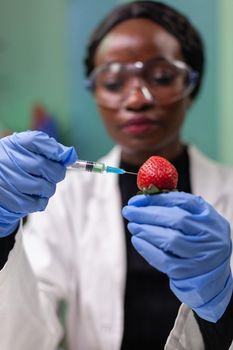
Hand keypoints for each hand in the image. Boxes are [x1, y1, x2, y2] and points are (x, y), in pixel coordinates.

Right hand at [0, 130, 77, 236]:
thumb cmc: (16, 164)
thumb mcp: (26, 149)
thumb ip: (48, 148)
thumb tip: (70, 155)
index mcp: (13, 144)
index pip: (36, 141)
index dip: (54, 150)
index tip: (64, 157)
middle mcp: (7, 161)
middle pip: (42, 165)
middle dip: (57, 171)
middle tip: (56, 173)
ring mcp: (8, 182)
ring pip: (43, 186)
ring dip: (50, 187)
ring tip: (43, 184)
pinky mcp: (12, 201)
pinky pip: (38, 202)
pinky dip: (42, 200)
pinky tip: (35, 195)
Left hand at [122, 191, 232, 321]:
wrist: (211, 273)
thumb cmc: (198, 241)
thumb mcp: (196, 221)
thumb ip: (175, 209)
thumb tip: (143, 201)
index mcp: (210, 217)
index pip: (183, 201)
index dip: (158, 199)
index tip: (137, 199)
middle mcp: (209, 235)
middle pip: (176, 219)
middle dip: (148, 214)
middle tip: (128, 211)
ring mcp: (200, 255)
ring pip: (170, 239)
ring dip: (146, 231)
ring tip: (132, 225)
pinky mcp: (188, 271)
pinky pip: (164, 259)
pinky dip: (147, 249)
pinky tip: (137, 240)